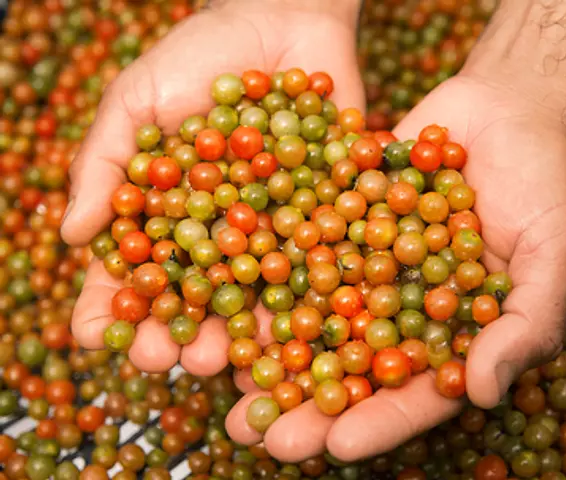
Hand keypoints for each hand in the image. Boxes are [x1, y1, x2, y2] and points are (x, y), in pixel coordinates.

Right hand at [62, 0, 363, 373]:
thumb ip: (103, 165)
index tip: (98, 335)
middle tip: (170, 360)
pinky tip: (291, 330)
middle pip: (191, 300)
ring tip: (225, 360)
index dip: (110, 307)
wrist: (282, 21)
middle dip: (176, 335)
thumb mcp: (135, 101)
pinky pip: (313, 266)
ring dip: (236, 334)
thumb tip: (73, 237)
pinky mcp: (320, 219)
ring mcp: (268, 232)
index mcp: (163, 215)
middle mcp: (215, 234)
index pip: (129, 272)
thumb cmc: (198, 56)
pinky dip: (303, 300)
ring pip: (250, 298)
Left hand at [224, 73, 565, 461]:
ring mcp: (360, 264)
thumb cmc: (542, 181)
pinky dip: (259, 270)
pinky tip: (218, 293)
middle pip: (346, 364)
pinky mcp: (333, 219)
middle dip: (300, 400)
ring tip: (215, 375)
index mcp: (447, 331)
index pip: (412, 392)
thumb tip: (483, 392)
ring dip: (263, 345)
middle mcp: (395, 305)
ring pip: (307, 313)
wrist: (501, 109)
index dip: (375, 421)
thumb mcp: (552, 253)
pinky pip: (295, 248)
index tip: (334, 445)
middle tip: (253, 432)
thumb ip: (524, 324)